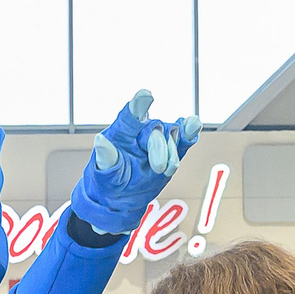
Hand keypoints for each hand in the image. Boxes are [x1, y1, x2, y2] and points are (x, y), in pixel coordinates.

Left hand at [66, 90, 199, 233]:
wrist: (123, 198)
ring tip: (166, 170)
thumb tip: (100, 140)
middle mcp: (141, 130)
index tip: (145, 95)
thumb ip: (106, 157)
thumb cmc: (109, 180)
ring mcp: (158, 139)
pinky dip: (190, 132)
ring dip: (172, 151)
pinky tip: (194, 126)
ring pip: (172, 134)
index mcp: (121, 132)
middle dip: (159, 148)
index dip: (138, 105)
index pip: (130, 115)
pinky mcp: (172, 150)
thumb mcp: (105, 173)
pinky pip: (184, 138)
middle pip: (155, 128)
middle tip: (157, 168)